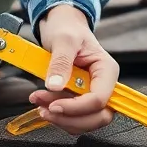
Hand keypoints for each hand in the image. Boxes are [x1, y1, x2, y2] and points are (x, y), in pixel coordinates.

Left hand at [29, 5, 119, 134]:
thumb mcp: (63, 40)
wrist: (62, 25)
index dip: (77, 108)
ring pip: (85, 121)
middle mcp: (104, 85)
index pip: (99, 100)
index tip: (54, 105)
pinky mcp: (80, 98)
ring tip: (39, 102)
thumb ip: (60, 62)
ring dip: (62, 118)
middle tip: (46, 110)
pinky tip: (44, 102)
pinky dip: (58, 115)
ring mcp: (92, 93)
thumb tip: (54, 85)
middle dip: (70, 118)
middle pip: (97, 116)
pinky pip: (74, 116)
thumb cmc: (67, 28)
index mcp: (107, 70)